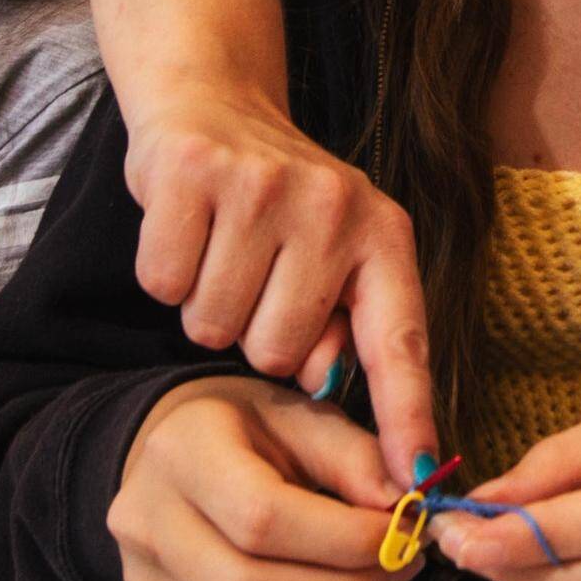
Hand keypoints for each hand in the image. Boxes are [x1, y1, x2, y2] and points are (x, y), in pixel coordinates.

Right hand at [108, 379, 407, 580]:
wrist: (173, 459)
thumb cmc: (245, 430)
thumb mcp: (301, 416)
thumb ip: (354, 458)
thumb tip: (405, 514)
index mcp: (180, 454)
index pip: (261, 518)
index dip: (346, 538)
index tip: (406, 531)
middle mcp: (148, 526)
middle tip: (401, 563)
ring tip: (373, 580)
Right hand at [122, 86, 437, 479]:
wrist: (213, 102)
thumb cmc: (279, 204)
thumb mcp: (335, 257)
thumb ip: (346, 328)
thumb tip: (324, 383)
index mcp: (383, 236)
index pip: (400, 341)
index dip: (407, 415)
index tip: (416, 478)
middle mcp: (333, 206)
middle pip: (279, 353)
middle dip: (255, 334)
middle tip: (256, 276)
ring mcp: (263, 186)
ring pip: (216, 325)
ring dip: (208, 305)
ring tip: (223, 251)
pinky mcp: (193, 173)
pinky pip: (164, 284)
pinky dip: (165, 273)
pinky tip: (187, 232)